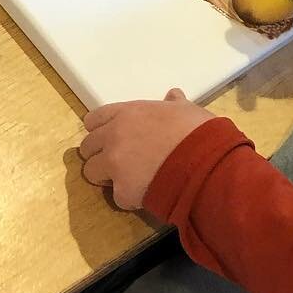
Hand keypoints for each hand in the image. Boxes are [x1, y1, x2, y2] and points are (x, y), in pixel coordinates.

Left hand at [80, 89, 212, 210]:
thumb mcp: (187, 110)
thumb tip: (173, 95)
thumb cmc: (198, 131)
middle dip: (99, 154)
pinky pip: (117, 196)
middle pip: (87, 147)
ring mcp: (115, 164)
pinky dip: (129, 198)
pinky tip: (146, 194)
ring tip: (127, 180)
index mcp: (127, 113)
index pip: (93, 119)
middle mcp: (114, 136)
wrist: (205, 163)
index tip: (108, 137)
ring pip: (92, 172)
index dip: (99, 129)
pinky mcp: (122, 191)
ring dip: (106, 177)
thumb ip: (174, 103)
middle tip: (118, 161)